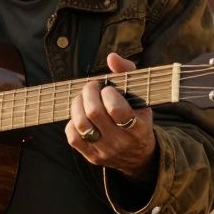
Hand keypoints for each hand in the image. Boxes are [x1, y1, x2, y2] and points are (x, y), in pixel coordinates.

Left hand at [65, 52, 156, 181]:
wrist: (138, 155)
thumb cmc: (138, 117)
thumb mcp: (141, 97)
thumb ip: (128, 74)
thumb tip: (111, 56)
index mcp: (138, 126)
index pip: (116, 109)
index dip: (107, 94)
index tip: (107, 88)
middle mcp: (121, 141)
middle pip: (94, 113)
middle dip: (88, 93)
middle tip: (91, 87)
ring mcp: (105, 150)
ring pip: (81, 125)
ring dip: (77, 105)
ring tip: (82, 98)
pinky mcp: (91, 156)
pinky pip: (73, 137)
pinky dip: (72, 122)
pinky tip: (80, 115)